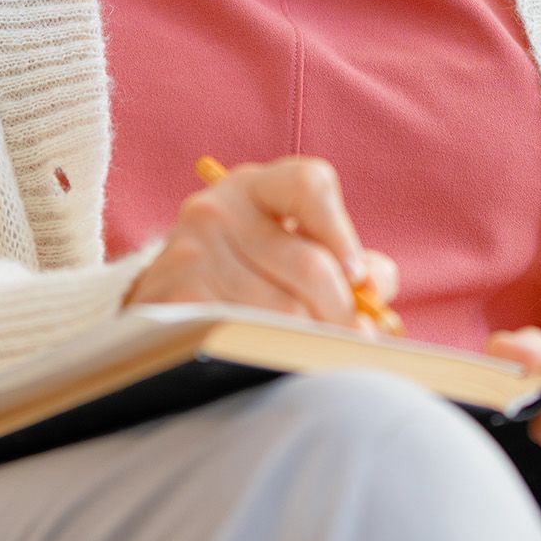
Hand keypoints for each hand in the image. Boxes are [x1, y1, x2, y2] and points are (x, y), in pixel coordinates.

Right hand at [124, 155, 400, 328]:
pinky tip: (274, 355)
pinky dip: (273, 352)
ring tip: (319, 352)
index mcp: (256, 186)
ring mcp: (193, 250)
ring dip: (313, 340)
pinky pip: (249, 333)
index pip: (309, 185)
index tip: (356, 276)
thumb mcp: (291, 246)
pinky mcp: (178, 295)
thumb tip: (376, 286)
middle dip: (341, 311)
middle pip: (309, 265)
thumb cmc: (249, 270)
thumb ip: (347, 259)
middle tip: (354, 339)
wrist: (164, 296)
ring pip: (285, 310)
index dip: (343, 232)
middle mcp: (220, 208)